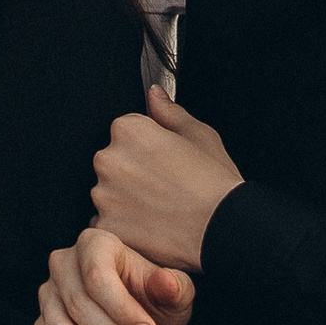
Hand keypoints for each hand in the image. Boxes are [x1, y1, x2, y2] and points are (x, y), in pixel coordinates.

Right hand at [35, 225, 194, 324]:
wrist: (141, 318)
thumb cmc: (156, 299)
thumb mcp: (176, 292)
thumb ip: (174, 287)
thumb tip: (164, 283)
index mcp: (94, 244)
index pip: (97, 277)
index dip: (122, 311)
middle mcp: (62, 266)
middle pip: (79, 308)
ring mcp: (47, 298)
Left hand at [89, 84, 245, 271]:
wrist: (222, 229)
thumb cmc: (214, 184)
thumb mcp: (200, 135)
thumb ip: (169, 112)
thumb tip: (155, 95)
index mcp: (129, 130)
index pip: (126, 132)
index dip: (148, 148)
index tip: (164, 162)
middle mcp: (108, 159)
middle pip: (113, 162)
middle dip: (133, 173)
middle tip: (165, 187)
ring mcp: (104, 194)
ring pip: (108, 194)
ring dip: (126, 200)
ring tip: (160, 209)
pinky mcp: (106, 226)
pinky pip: (107, 223)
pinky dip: (124, 226)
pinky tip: (151, 226)